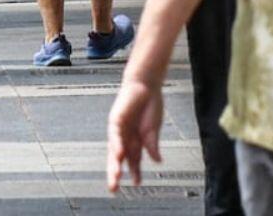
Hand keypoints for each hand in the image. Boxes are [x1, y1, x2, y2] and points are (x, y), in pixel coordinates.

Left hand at [104, 78, 164, 193]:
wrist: (146, 84)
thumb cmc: (150, 104)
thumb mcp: (154, 129)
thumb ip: (153, 145)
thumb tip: (157, 161)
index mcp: (135, 139)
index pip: (133, 160)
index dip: (135, 172)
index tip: (137, 184)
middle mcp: (125, 136)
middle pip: (119, 159)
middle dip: (117, 173)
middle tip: (115, 188)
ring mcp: (119, 128)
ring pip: (114, 150)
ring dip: (115, 164)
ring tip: (115, 177)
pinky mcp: (116, 119)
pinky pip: (116, 134)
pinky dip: (118, 144)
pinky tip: (119, 153)